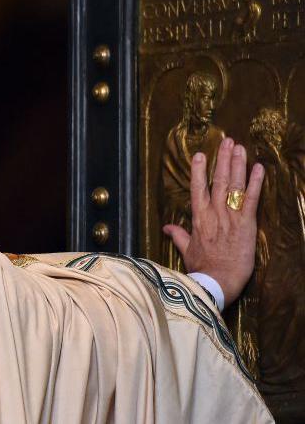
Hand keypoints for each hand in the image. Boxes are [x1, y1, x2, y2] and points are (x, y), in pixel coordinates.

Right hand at [163, 138, 263, 304]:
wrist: (215, 282)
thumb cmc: (201, 268)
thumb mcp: (186, 250)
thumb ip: (177, 235)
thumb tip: (165, 228)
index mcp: (198, 219)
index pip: (198, 189)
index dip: (199, 170)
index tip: (200, 154)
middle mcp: (213, 214)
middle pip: (218, 181)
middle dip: (222, 160)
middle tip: (227, 141)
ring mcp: (230, 218)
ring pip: (233, 186)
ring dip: (237, 165)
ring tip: (240, 148)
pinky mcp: (246, 225)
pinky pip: (251, 200)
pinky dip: (255, 183)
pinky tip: (259, 168)